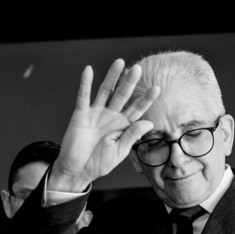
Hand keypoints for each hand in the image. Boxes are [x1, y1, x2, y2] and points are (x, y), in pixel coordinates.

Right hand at [47, 60, 160, 192]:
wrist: (77, 171)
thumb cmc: (99, 163)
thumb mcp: (119, 152)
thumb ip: (132, 136)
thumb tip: (149, 123)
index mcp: (123, 125)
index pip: (137, 109)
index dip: (146, 99)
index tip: (157, 88)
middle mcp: (111, 116)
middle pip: (122, 95)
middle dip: (130, 83)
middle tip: (138, 69)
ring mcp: (96, 113)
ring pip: (105, 91)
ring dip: (112, 77)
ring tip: (119, 62)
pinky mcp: (81, 114)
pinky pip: (83, 97)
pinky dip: (85, 83)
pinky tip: (88, 70)